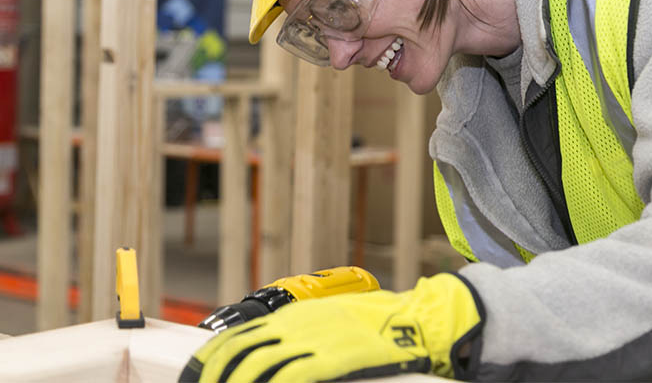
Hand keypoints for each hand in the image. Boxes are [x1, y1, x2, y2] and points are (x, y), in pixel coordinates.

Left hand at [178, 273, 482, 382]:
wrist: (413, 319)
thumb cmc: (373, 323)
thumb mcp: (326, 320)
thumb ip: (296, 336)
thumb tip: (268, 357)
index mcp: (292, 315)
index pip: (236, 336)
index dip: (209, 361)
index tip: (197, 377)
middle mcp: (296, 325)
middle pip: (238, 353)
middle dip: (215, 377)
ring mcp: (313, 341)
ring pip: (256, 368)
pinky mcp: (333, 359)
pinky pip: (289, 378)